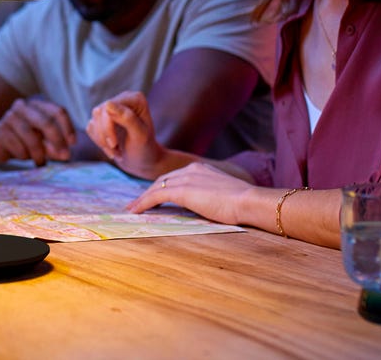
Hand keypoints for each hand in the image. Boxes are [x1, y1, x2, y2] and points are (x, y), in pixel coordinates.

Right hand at [0, 97, 76, 165]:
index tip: (73, 143)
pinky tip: (23, 157)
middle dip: (57, 141)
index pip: (57, 111)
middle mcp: (22, 106)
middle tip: (64, 157)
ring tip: (40, 162)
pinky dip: (23, 154)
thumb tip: (65, 155)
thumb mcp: (43, 143)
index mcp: (37, 104)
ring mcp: (9, 116)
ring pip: (31, 136)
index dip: (68, 127)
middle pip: (46, 122)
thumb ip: (55, 147)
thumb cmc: (23, 141)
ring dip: (39, 153)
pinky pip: (17, 145)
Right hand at [86, 91, 166, 178]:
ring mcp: (111, 109)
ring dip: (102, 140)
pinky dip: (99, 142)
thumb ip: (127, 118)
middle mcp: (122, 99)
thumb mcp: (140, 135)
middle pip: (99, 112)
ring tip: (116, 152)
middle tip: (115, 151)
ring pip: (93, 120)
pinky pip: (90, 127)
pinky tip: (111, 149)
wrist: (142, 162)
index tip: (114, 144)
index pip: (109, 107)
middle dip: (104, 135)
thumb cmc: (145, 148)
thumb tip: (108, 104)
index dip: (108, 126)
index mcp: (134, 99)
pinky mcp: (102, 119)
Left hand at [126, 161, 252, 224]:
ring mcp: (186, 178)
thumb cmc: (243, 203)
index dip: (162, 187)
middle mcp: (191, 169)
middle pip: (162, 181)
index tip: (153, 197)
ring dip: (142, 199)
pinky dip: (143, 203)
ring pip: (156, 188)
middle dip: (148, 192)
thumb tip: (206, 207)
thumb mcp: (224, 195)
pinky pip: (156, 197)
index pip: (175, 177)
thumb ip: (211, 196)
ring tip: (132, 209)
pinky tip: (136, 211)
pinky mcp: (182, 191)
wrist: (249, 201)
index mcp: (201, 168)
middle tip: (137, 204)